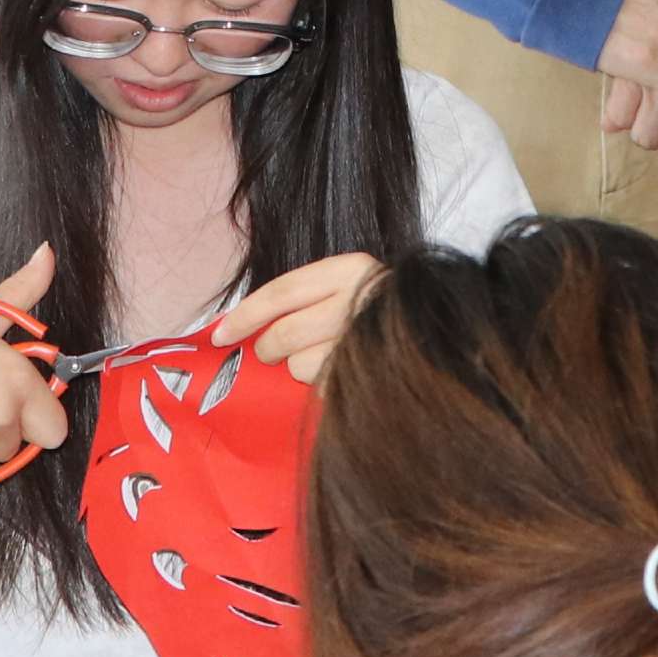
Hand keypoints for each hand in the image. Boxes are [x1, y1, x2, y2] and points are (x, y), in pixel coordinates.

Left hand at [212, 249, 384, 383]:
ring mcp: (368, 339)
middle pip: (286, 333)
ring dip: (299, 369)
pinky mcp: (371, 373)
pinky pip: (322, 387)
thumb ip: (300, 300)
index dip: (244, 316)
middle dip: (268, 348)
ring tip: (321, 358)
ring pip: (301, 365)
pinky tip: (339, 371)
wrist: (438, 329)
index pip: (281, 292)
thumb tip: (239, 327)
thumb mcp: (342, 287)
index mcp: (350, 269)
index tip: (219, 335)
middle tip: (269, 352)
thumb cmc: (376, 307)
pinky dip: (321, 384)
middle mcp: (361, 298)